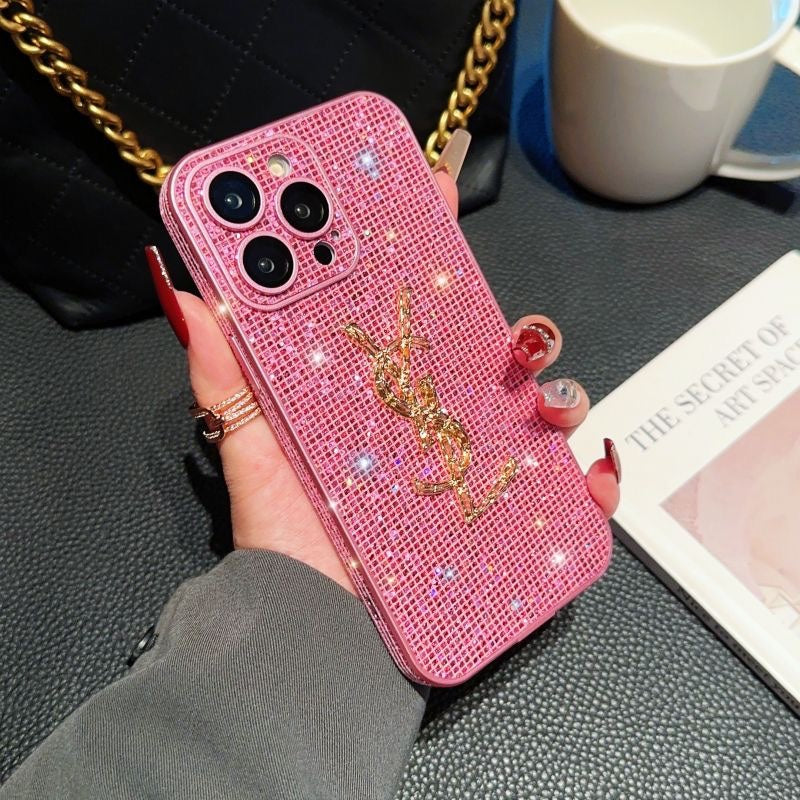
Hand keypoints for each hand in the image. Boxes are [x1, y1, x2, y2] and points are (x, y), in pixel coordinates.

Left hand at [147, 173, 619, 595]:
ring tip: (541, 399)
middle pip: (491, 351)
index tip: (431, 186)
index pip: (414, 304)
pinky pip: (564, 497)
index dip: (425, 242)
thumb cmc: (289, 534)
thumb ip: (225, 374)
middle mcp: (436, 419)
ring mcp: (474, 466)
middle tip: (511, 326)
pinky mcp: (502, 519)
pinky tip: (589, 479)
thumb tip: (189, 295)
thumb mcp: (253, 446)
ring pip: (538, 410)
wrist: (315, 624)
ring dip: (558, 393)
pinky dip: (589, 486)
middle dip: (515, 324)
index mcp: (382, 389)